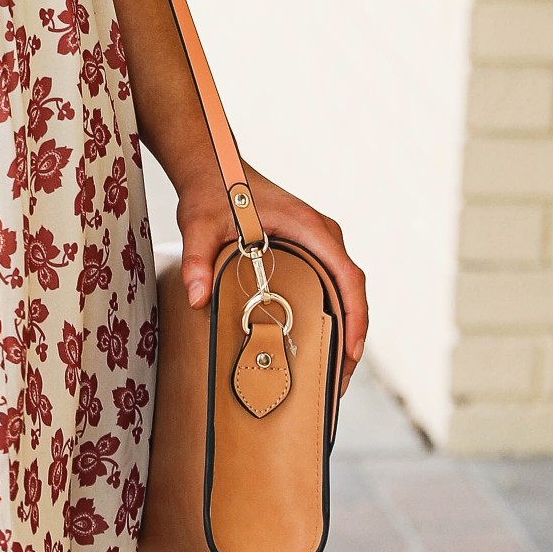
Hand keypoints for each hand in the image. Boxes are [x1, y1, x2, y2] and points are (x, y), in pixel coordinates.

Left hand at [171, 163, 368, 378]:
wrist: (213, 167)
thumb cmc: (212, 190)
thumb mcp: (199, 225)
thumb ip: (197, 260)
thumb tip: (197, 299)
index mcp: (309, 227)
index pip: (348, 276)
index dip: (356, 316)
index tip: (351, 352)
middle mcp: (322, 235)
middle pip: (351, 291)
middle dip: (351, 336)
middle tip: (337, 384)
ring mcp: (318, 242)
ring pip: (343, 290)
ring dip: (342, 329)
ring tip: (329, 375)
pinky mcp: (308, 250)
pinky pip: (328, 285)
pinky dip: (328, 315)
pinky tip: (315, 344)